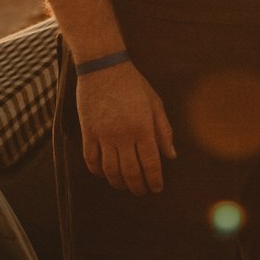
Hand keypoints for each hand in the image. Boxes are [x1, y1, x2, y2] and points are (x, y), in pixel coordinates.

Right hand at [76, 63, 175, 194]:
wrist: (103, 67)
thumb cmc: (133, 84)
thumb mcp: (155, 103)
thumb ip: (164, 130)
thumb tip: (171, 155)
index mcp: (143, 127)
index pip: (151, 163)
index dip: (154, 180)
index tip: (156, 188)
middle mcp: (123, 135)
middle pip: (130, 172)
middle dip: (137, 186)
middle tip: (141, 191)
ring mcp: (104, 135)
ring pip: (110, 170)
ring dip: (118, 182)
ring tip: (124, 186)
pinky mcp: (88, 132)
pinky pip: (91, 159)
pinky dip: (97, 171)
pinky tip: (104, 174)